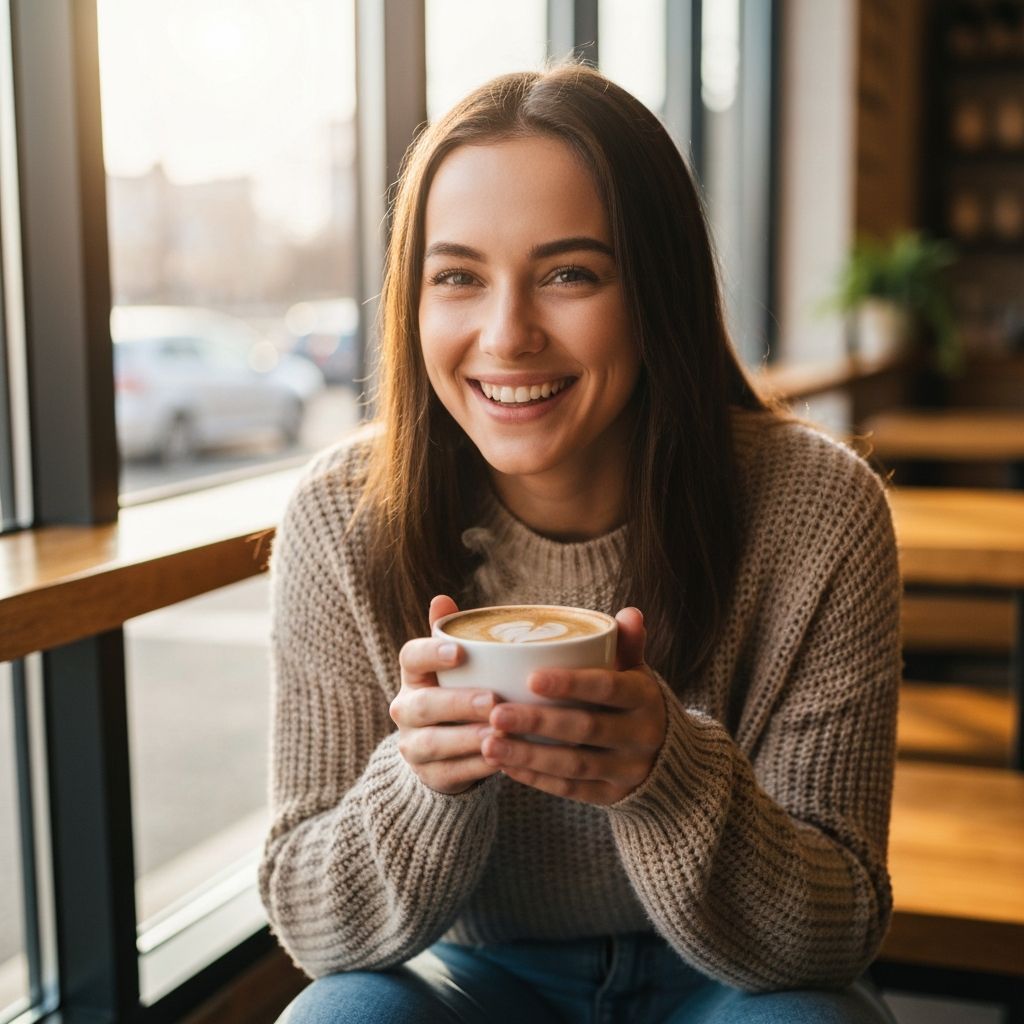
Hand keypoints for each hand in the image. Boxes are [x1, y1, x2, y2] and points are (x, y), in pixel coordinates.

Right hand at [390, 595, 500, 794]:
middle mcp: (406, 709)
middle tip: (492, 700)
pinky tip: (501, 760)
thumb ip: (453, 633)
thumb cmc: (460, 692)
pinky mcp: (429, 775)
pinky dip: (476, 767)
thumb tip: (442, 598)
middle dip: (457, 703)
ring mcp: (413, 745)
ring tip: (497, 733)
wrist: (446, 752)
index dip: (432, 653)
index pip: (410, 657)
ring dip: (466, 738)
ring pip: (433, 743)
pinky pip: (450, 773)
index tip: (460, 651)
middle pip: (422, 705)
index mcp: (413, 675)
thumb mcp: (457, 665)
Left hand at [480, 608, 665, 805]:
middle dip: (538, 722)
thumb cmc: (633, 700)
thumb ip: (628, 643)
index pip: (608, 688)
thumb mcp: (636, 671)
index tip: (530, 678)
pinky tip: (505, 766)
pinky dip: (537, 778)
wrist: (665, 755)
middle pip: (585, 728)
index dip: (571, 684)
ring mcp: (627, 770)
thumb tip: (630, 613)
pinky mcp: (612, 796)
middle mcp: (641, 735)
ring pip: (574, 764)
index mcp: (644, 697)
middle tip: (496, 714)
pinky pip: (571, 790)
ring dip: (528, 755)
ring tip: (489, 744)